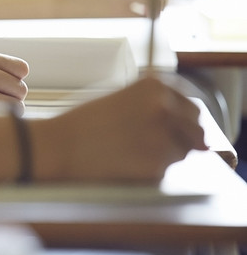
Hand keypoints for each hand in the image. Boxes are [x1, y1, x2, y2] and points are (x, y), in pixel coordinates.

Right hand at [39, 76, 206, 181]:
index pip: (190, 103)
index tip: (175, 126)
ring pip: (183, 151)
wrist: (58, 146)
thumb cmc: (83, 123)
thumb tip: (190, 128)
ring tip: (132, 151)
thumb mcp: (120, 99)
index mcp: (154, 85)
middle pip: (195, 127)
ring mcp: (163, 136)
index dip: (183, 118)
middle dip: (182, 136)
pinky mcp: (157, 165)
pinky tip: (126, 162)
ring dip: (167, 153)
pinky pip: (166, 169)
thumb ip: (154, 105)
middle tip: (152, 142)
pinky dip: (152, 169)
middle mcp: (163, 107)